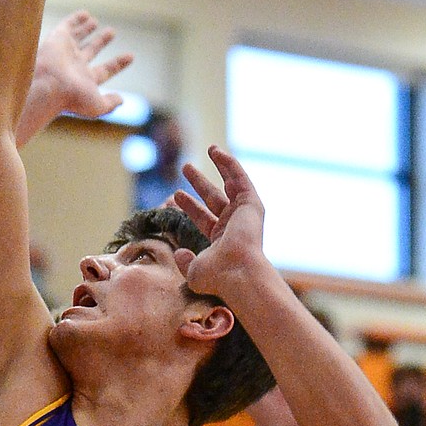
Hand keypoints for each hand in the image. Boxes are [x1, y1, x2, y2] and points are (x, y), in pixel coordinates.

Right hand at [32, 11, 133, 120]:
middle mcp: (75, 65)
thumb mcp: (96, 106)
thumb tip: (121, 100)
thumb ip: (109, 103)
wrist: (47, 86)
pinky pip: (67, 25)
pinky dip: (75, 19)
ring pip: (78, 37)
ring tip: (95, 21)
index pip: (105, 70)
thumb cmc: (71, 98)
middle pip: (91, 50)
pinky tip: (85, 14)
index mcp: (85, 80)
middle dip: (101, 41)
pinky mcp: (58, 39)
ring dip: (87, 29)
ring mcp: (66, 51)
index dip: (118, 63)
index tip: (131, 56)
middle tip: (112, 32)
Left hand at [172, 146, 268, 298]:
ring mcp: (244, 214)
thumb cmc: (217, 276)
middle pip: (213, 198)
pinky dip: (230, 164)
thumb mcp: (193, 271)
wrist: (238, 272)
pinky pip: (240, 178)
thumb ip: (184, 261)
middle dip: (199, 183)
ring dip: (219, 167)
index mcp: (221, 241)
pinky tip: (217, 152)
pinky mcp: (251, 204)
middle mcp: (234, 226)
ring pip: (230, 184)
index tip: (173, 196)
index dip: (188, 206)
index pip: (202, 218)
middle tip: (186, 168)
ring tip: (208, 149)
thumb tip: (178, 252)